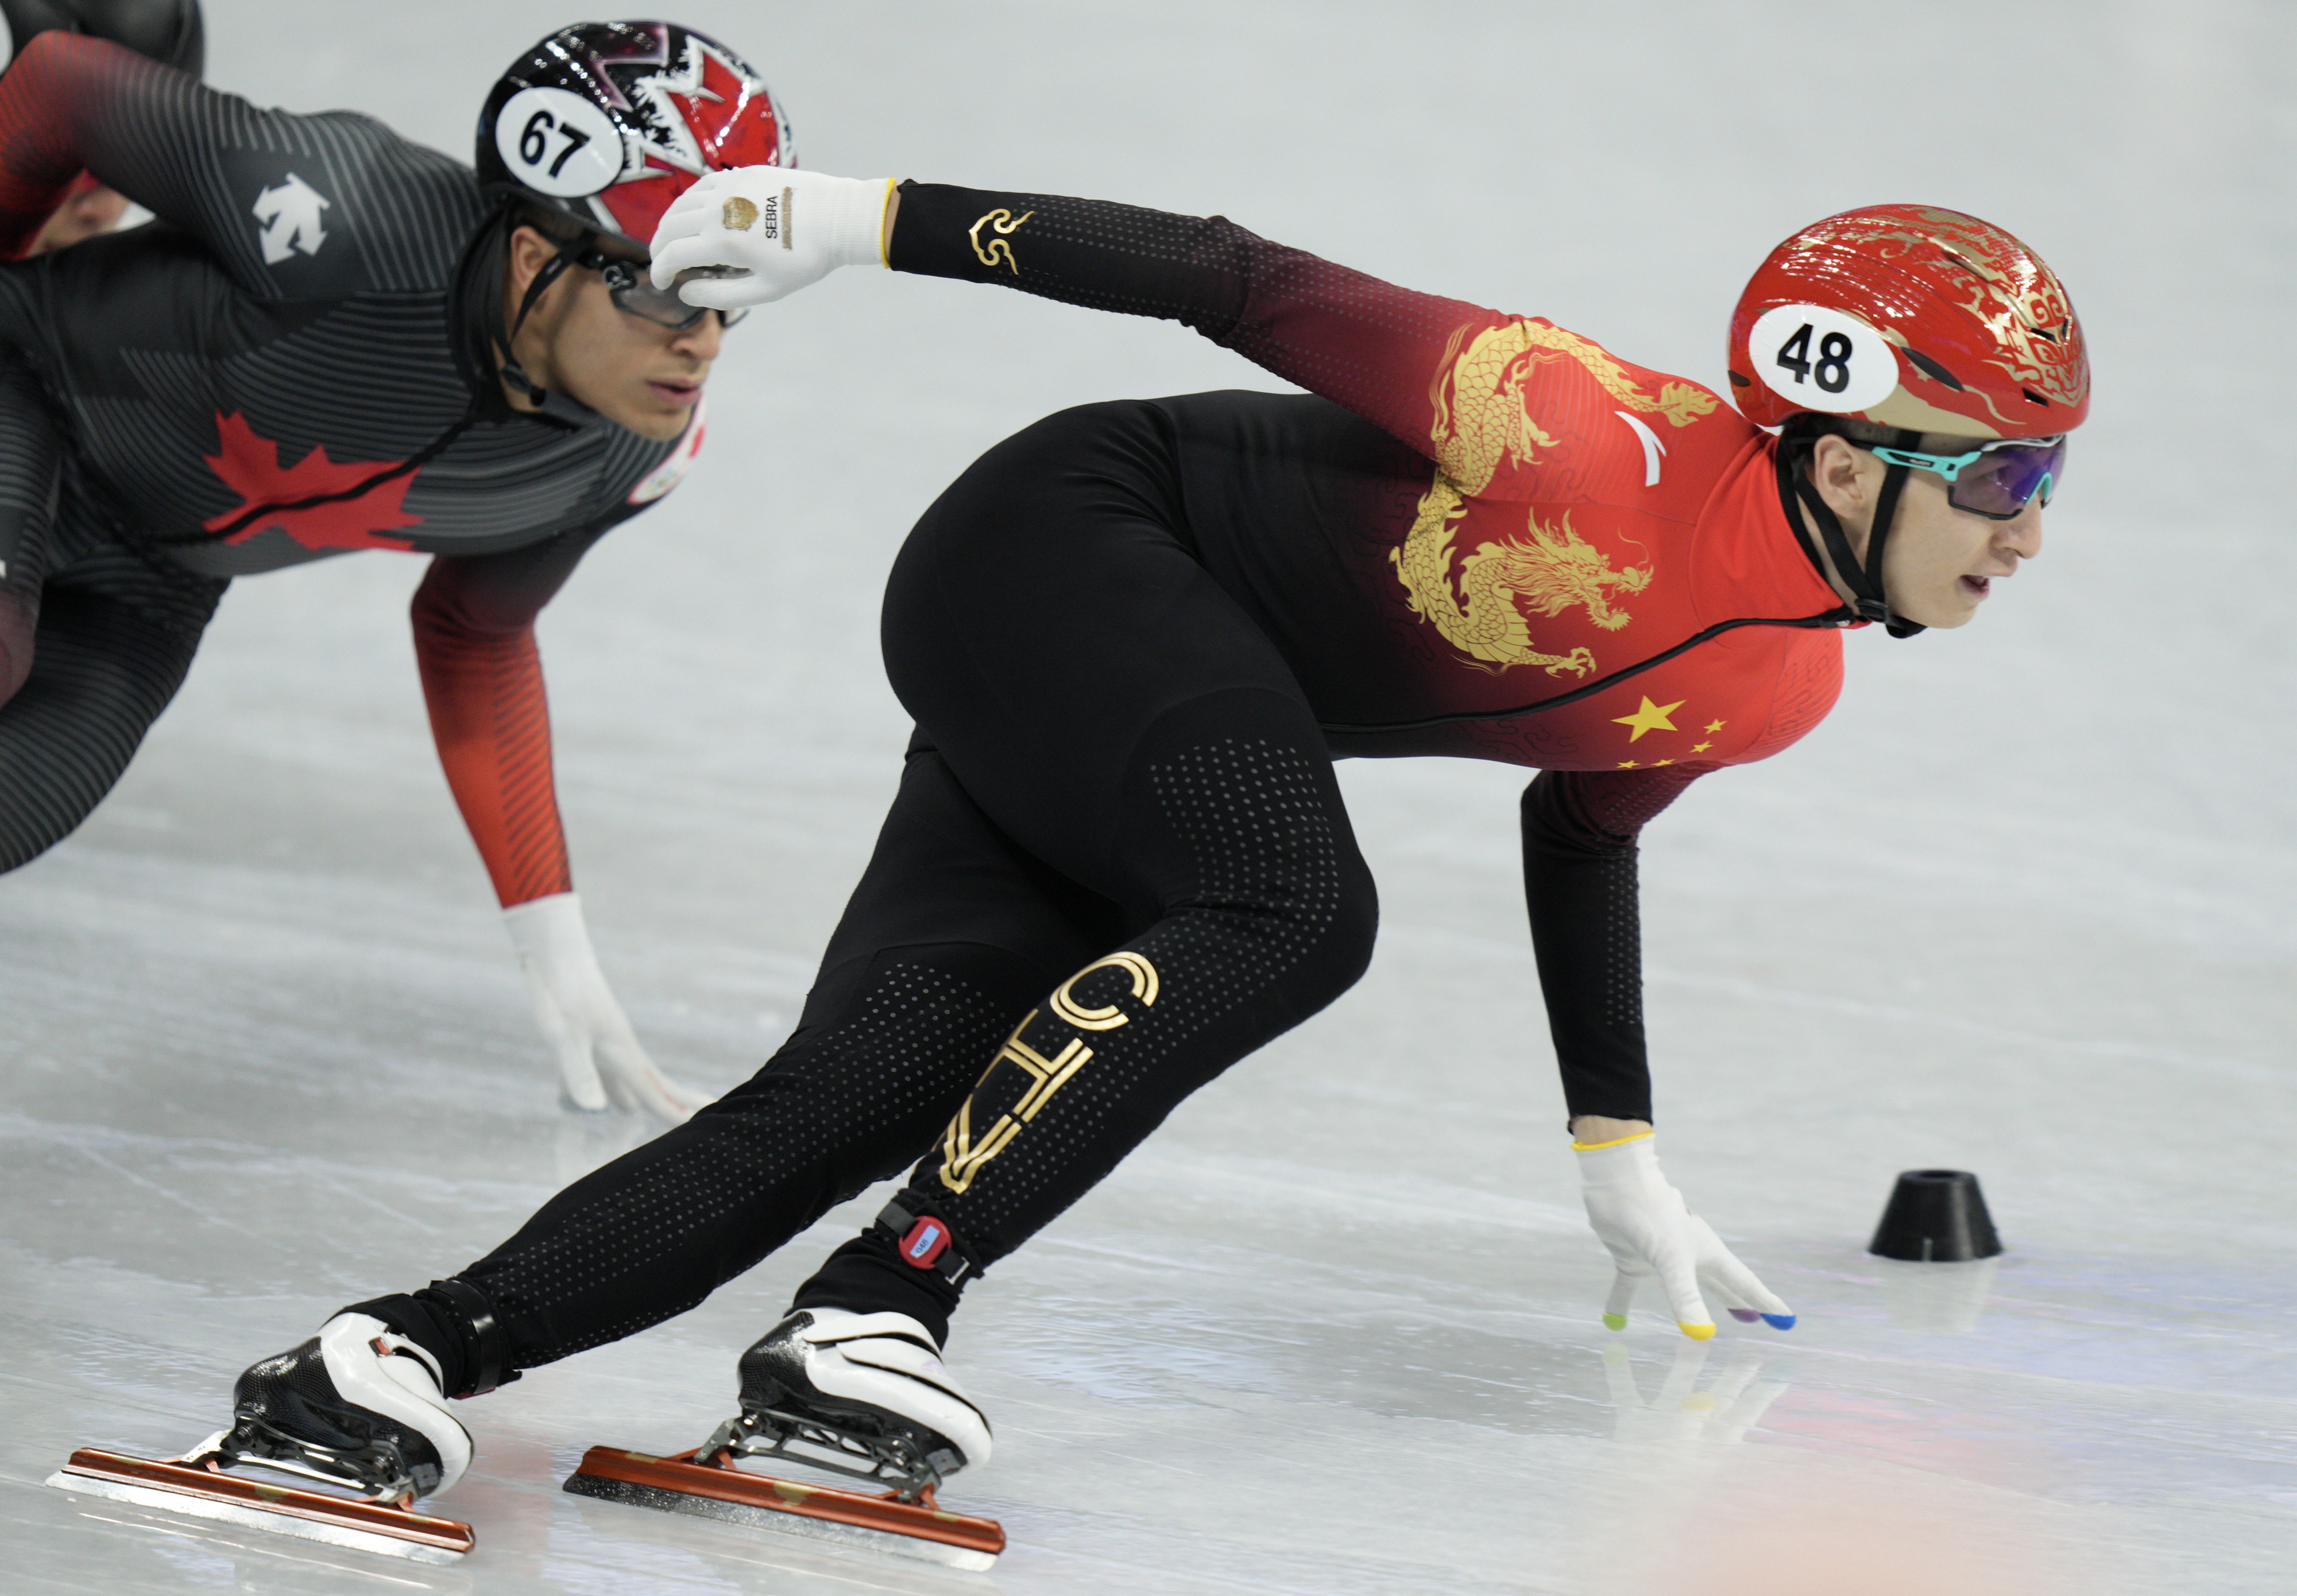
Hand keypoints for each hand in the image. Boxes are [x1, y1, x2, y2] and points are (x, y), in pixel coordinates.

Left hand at [502, 893, 711, 1121]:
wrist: (557, 953)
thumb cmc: (558, 994)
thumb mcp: (564, 1036)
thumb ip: (578, 1072)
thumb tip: (594, 1111)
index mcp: (620, 1051)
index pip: (650, 1091)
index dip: (670, 1113)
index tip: (696, 1128)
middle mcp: (622, 1047)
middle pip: (656, 1082)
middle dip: (680, 1100)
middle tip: (709, 1111)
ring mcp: (610, 1040)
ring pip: (636, 1076)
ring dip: (654, 1095)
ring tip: (668, 1110)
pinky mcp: (595, 1034)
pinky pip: (614, 1069)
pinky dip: (621, 1088)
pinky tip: (609, 1098)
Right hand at [647, 168, 892, 310]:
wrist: (837, 218)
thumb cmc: (805, 259)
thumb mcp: (765, 289)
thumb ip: (721, 295)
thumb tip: (685, 294)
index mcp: (723, 242)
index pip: (672, 255)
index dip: (659, 272)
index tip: (661, 283)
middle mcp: (719, 210)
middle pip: (669, 227)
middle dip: (659, 249)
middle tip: (663, 263)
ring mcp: (728, 187)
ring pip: (681, 204)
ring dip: (671, 225)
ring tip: (675, 241)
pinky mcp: (741, 174)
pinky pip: (703, 186)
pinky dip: (690, 203)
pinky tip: (696, 215)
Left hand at [1575, 1132, 1793, 1339]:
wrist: (1617, 1184)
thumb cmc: (1653, 1216)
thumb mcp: (1673, 1260)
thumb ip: (1686, 1298)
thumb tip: (1702, 1336)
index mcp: (1708, 1254)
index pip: (1745, 1284)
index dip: (1766, 1303)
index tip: (1787, 1319)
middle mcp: (1688, 1256)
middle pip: (1718, 1285)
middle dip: (1737, 1302)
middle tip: (1754, 1319)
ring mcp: (1660, 1257)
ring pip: (1680, 1288)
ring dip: (1689, 1305)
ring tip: (1699, 1330)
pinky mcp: (1632, 1257)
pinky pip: (1628, 1287)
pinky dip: (1622, 1304)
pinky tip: (1614, 1323)